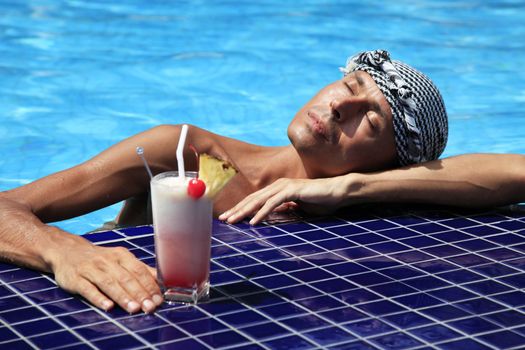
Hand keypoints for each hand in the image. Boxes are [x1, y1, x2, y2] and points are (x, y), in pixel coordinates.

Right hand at [49, 236, 161, 313]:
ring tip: (134, 308)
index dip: (150, 285)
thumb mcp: (121, 259)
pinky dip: (98, 297)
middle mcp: (107, 261)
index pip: (139, 271)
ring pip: (109, 283)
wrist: (68, 251)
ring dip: (123, 297)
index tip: (158, 299)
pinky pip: (88, 289)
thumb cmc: (100, 259)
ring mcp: (91, 269)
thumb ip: (140, 270)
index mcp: (121, 256)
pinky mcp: (76, 279)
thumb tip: (161, 280)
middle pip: (126, 278)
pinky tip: (108, 306)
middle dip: (139, 293)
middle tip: (150, 307)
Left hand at [219, 176, 351, 224]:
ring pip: (259, 200)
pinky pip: (273, 203)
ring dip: (244, 211)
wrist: (337, 192)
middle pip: (252, 198)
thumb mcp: (299, 208)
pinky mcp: (292, 190)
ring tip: (233, 221)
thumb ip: (286, 210)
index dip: (241, 208)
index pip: (255, 199)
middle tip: (224, 220)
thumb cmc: (321, 200)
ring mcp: (284, 186)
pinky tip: (253, 222)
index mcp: (278, 189)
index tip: (230, 217)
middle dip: (237, 209)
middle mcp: (278, 185)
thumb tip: (275, 217)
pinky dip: (262, 213)